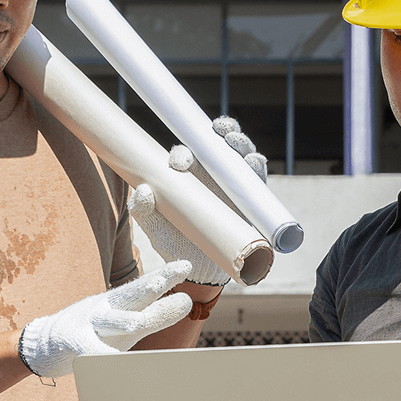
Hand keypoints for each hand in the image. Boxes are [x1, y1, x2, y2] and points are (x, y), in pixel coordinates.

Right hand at [16, 261, 193, 376]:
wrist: (43, 343)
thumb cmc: (92, 332)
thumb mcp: (125, 321)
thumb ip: (155, 312)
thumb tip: (188, 302)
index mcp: (119, 302)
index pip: (145, 287)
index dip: (165, 276)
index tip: (186, 266)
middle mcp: (105, 308)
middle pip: (131, 296)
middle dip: (149, 287)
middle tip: (165, 279)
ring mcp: (87, 323)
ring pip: (111, 321)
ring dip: (124, 320)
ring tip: (137, 323)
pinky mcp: (72, 341)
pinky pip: (88, 349)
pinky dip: (98, 355)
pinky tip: (106, 362)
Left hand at [128, 116, 267, 286]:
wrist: (201, 269)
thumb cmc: (174, 242)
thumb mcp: (155, 227)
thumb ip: (143, 210)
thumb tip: (144, 190)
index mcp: (187, 174)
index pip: (187, 154)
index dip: (183, 153)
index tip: (180, 164)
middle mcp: (211, 174)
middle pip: (219, 144)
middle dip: (222, 131)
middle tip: (219, 130)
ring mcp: (232, 184)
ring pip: (240, 155)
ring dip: (241, 143)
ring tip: (236, 142)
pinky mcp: (251, 198)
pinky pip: (257, 178)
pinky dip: (257, 166)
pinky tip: (254, 161)